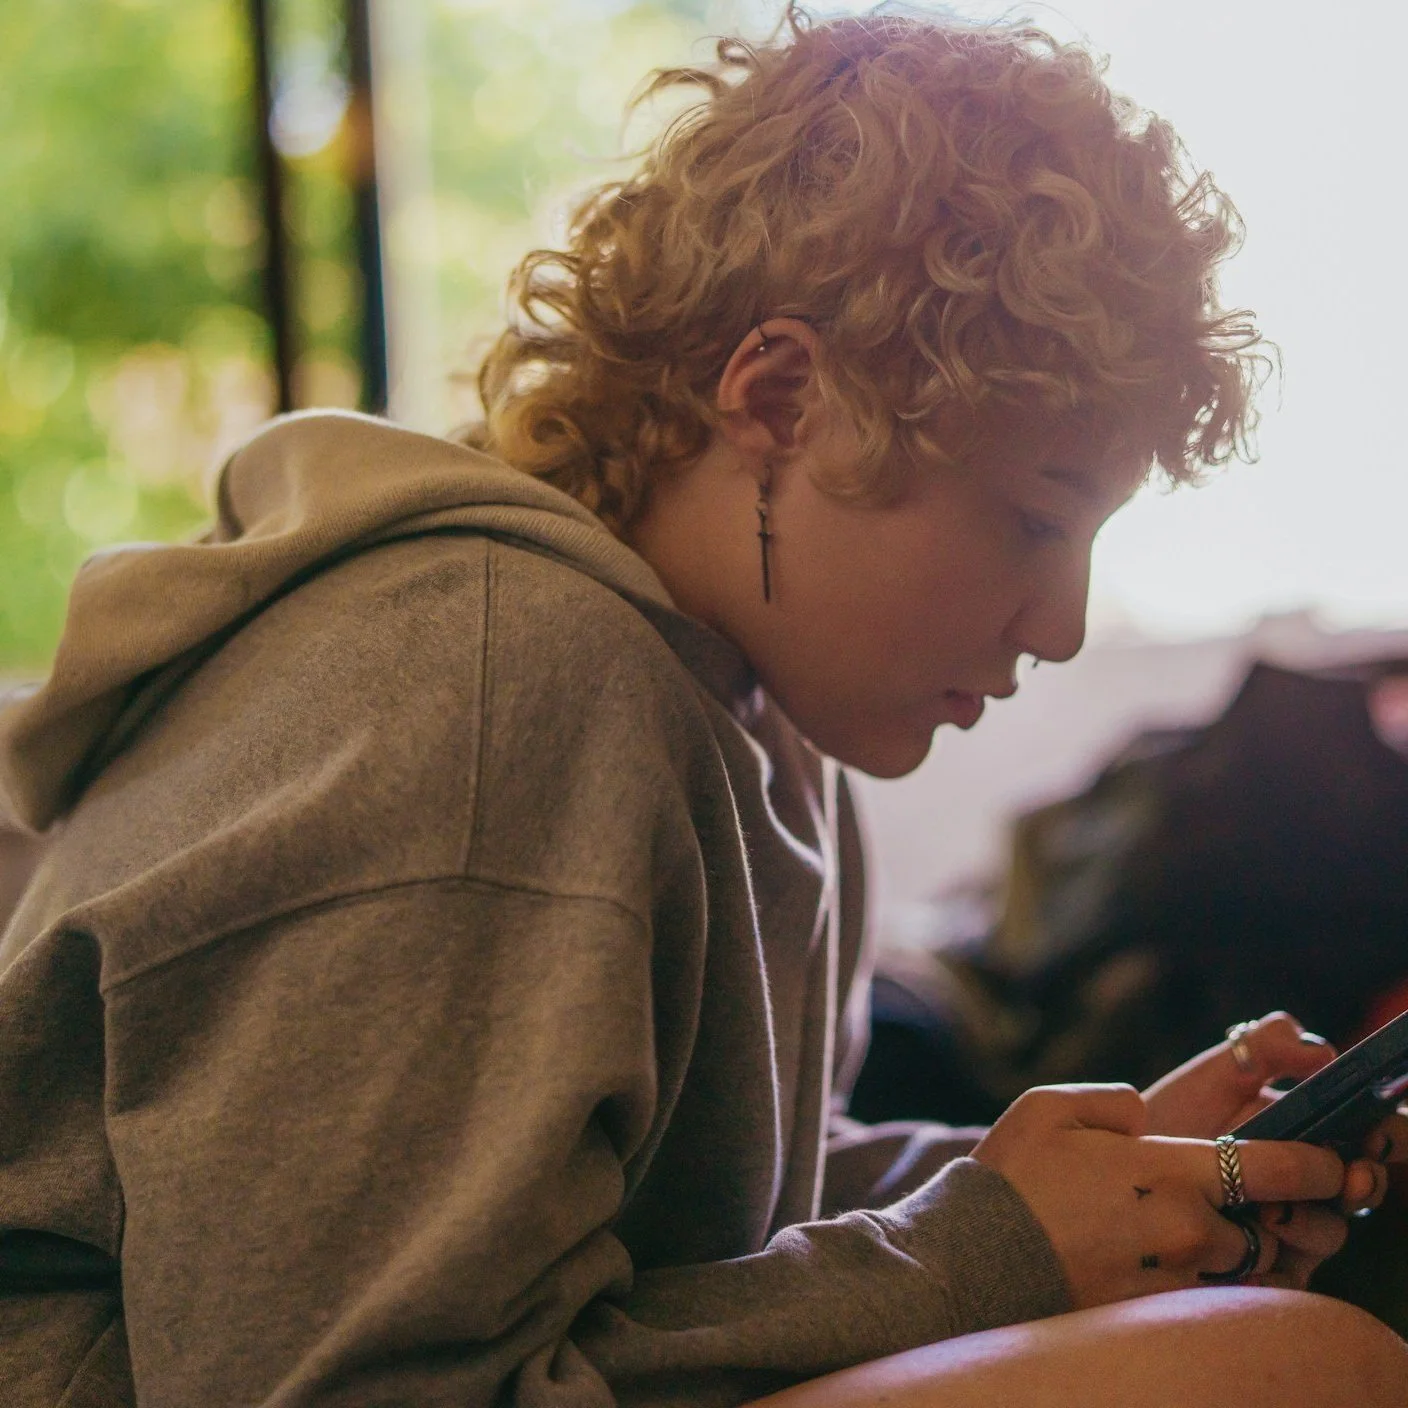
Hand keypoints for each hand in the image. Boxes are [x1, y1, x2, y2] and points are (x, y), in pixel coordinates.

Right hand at [972, 1082, 1346, 1309]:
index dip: (1317, 1164)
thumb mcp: (1048, 1105)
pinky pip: (1203, 1300)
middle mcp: (1184, 1230)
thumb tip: (1144, 1118)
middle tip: (1237, 1199)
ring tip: (1187, 1231)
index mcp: (1167, 1170)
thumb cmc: (1009, 1176)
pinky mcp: (1154, 1316)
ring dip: (1230, 1249)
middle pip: (1265, 1226)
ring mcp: (1173, 1280)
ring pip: (1238, 1267)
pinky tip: (1157, 1261)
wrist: (974, 1260)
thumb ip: (1113, 1100)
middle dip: (1260, 1213)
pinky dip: (1200, 1281)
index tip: (1330, 1163)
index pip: (1274, 1168)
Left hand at [1142, 1010, 1407, 1286]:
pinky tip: (1253, 1237)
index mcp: (1312, 1135)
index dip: (1390, 1134)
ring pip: (1329, 1232)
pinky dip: (1277, 1257)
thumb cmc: (1175, 1116)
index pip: (1374, 1135)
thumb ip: (1267, 1046)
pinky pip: (1289, 1276)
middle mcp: (1311, 1185)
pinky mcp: (1265, 1270)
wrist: (1122, 1165)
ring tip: (1272, 1208)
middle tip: (1350, 1175)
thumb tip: (1320, 1050)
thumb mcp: (1217, 1073)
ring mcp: (1292, 1229)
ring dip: (1311, 1220)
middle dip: (1365, 1181)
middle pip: (1364, 1188)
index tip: (1379, 1131)